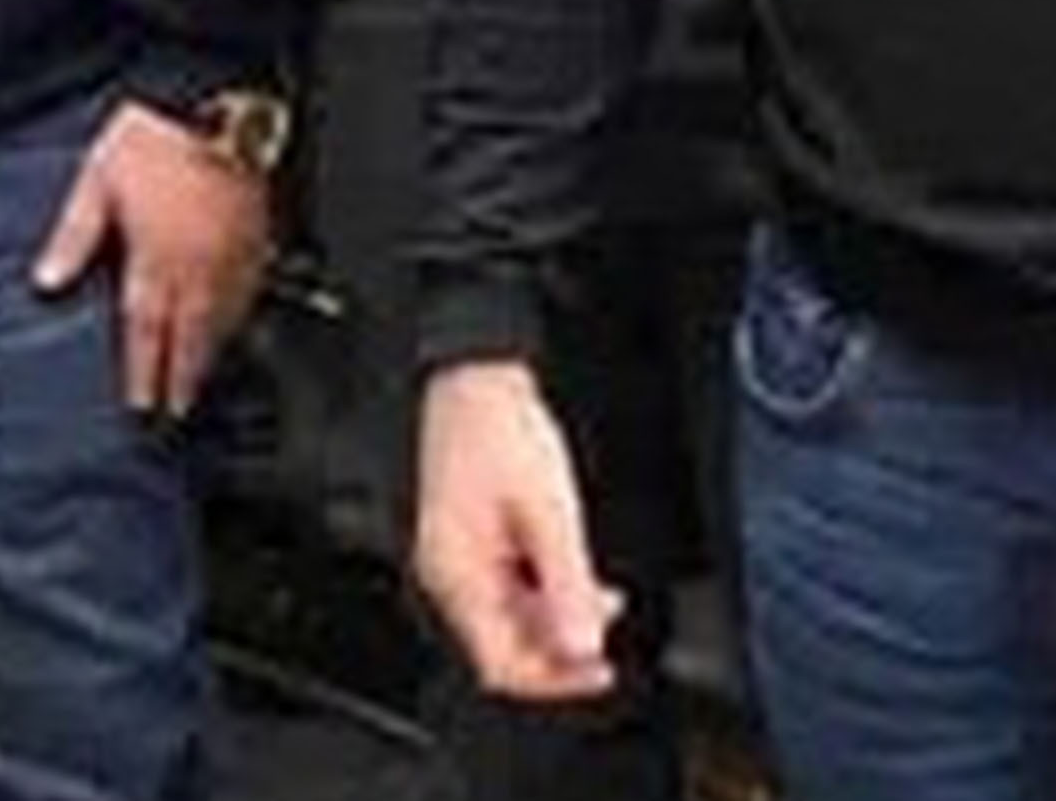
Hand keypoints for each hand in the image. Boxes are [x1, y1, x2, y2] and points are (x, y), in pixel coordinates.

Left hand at [28, 100, 271, 417]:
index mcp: (156, 257)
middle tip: (178, 412)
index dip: (144, 372)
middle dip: (183, 378)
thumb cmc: (150, 136)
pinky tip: (234, 322)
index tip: (143, 405)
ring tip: (202, 378)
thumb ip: (74, 237)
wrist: (208, 100)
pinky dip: (241, 316)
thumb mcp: (97, 183)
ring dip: (212, 353)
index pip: (146, 329)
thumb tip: (46, 281)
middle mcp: (198, 265)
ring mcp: (233, 252)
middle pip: (191, 336)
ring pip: (226, 319)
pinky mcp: (258, 233)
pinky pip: (252, 289)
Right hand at [411, 359, 619, 703]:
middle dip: (561, 644)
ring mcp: (458, 557)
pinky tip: (573, 570)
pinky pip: (509, 585)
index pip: (501, 665)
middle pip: (506, 645)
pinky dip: (545, 587)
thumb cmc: (497, 429)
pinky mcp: (470, 539)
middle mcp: (449, 574)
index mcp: (456, 576)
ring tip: (599, 593)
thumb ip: (567, 586)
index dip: (554, 679)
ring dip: (559, 614)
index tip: (599, 669)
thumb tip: (583, 646)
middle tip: (605, 626)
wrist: (475, 376)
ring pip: (512, 616)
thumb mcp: (549, 514)